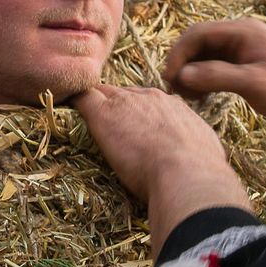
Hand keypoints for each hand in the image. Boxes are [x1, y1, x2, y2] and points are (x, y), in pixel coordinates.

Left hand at [74, 84, 250, 255]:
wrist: (187, 173)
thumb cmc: (200, 171)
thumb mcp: (203, 148)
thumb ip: (194, 143)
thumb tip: (199, 152)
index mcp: (173, 106)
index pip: (148, 101)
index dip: (137, 112)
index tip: (131, 126)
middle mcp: (149, 97)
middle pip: (123, 93)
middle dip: (114, 104)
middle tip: (103, 122)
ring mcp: (124, 103)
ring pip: (102, 93)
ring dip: (93, 103)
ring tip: (78, 110)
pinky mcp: (102, 115)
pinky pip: (81, 99)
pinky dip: (72, 101)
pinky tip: (62, 106)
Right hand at [163, 18, 265, 132]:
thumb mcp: (253, 84)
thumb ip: (217, 76)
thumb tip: (182, 75)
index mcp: (244, 31)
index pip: (198, 34)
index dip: (179, 54)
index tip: (169, 78)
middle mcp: (241, 36)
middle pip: (199, 44)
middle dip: (184, 65)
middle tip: (175, 91)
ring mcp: (244, 51)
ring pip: (206, 58)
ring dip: (193, 75)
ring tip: (188, 98)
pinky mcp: (246, 66)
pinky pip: (217, 68)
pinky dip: (205, 81)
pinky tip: (202, 99)